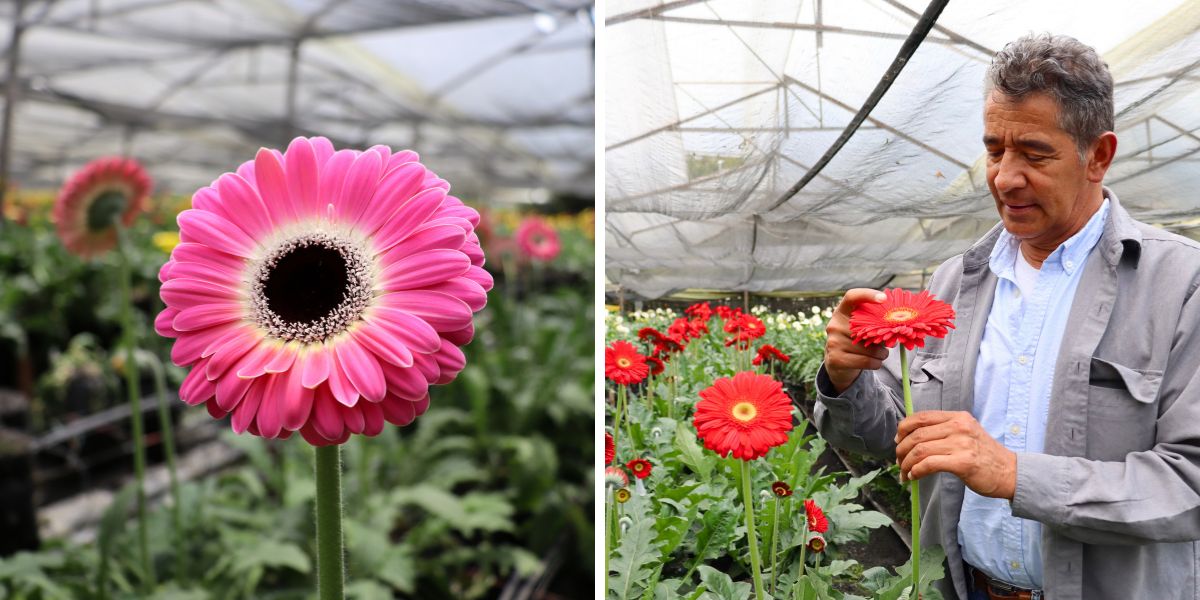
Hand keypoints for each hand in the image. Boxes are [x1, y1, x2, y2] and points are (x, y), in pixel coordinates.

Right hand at [824, 289, 889, 392]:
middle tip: (891, 342)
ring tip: (880, 354)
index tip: (884, 298)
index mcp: (842, 311)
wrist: (838, 363)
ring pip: (869, 348)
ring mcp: (833, 342)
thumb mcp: (861, 329)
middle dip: (882, 337)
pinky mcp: (836, 359)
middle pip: (867, 328)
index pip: (852, 296)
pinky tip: (875, 362)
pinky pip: (866, 360)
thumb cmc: (857, 341)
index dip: (868, 294)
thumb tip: (897, 330)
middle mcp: (834, 324)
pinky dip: (876, 363)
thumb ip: (875, 325)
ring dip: (881, 354)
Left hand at [895, 411, 1016, 499]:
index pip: (922, 417)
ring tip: (904, 473)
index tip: (898, 441)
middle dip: (901, 450)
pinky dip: (916, 471)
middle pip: (917, 434)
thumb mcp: (966, 434)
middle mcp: (959, 427)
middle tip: (898, 462)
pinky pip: (929, 464)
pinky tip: (914, 477)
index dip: (904, 428)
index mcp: (958, 418)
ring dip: (906, 463)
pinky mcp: (963, 462)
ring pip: (920, 450)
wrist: (1010, 473)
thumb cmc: (985, 456)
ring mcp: (962, 444)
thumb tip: (912, 437)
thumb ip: (944, 431)